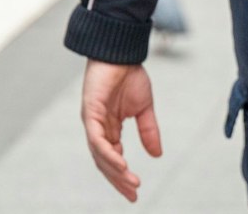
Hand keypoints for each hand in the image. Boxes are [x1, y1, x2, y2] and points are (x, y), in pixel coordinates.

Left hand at [81, 60, 161, 202]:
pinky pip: (96, 138)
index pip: (112, 159)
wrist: (122, 51)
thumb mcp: (144, 108)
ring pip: (99, 154)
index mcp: (109, 128)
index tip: (136, 191)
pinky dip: (107, 152)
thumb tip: (157, 155)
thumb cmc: (129, 75)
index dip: (122, 176)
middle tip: (133, 195)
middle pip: (104, 162)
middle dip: (118, 180)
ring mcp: (92, 120)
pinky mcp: (90, 112)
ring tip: (130, 181)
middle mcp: (98, 128)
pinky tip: (120, 162)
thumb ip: (148, 131)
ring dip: (115, 170)